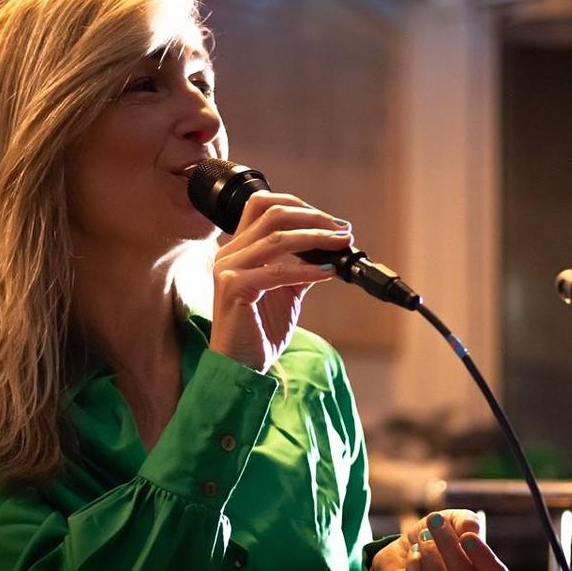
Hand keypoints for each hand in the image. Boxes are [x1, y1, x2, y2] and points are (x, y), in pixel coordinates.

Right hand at [208, 191, 351, 371]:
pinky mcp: (234, 288)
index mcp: (238, 249)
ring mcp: (228, 269)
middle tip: (342, 230)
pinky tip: (329, 271)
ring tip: (341, 244)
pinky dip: (307, 269)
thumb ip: (300, 268)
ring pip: (277, 238)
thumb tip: (328, 251)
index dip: (300, 206)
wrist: (240, 365)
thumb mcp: (286, 292)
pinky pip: (278, 272)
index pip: (263, 205)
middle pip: (272, 214)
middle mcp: (229, 253)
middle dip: (313, 218)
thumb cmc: (260, 330)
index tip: (333, 222)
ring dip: (316, 237)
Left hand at [371, 510, 509, 570]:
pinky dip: (414, 568)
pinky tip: (413, 553)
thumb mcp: (450, 521)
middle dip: (449, 545)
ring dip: (430, 555)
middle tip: (435, 521)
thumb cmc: (434, 537)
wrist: (401, 550)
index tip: (467, 536)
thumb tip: (472, 526)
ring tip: (422, 537)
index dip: (484, 557)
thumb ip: (465, 520)